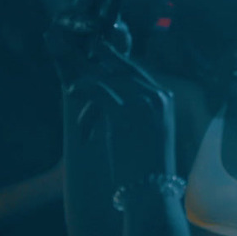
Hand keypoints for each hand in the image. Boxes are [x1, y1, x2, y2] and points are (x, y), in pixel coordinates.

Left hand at [64, 42, 176, 190]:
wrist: (152, 192)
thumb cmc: (147, 170)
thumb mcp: (148, 134)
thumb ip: (136, 113)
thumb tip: (111, 102)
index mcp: (165, 99)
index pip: (135, 71)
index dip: (114, 60)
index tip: (98, 51)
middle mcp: (156, 95)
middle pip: (120, 67)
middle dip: (97, 55)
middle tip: (78, 44)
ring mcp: (142, 102)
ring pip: (107, 77)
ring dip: (86, 81)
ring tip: (71, 82)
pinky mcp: (125, 112)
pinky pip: (98, 91)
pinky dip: (84, 90)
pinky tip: (74, 91)